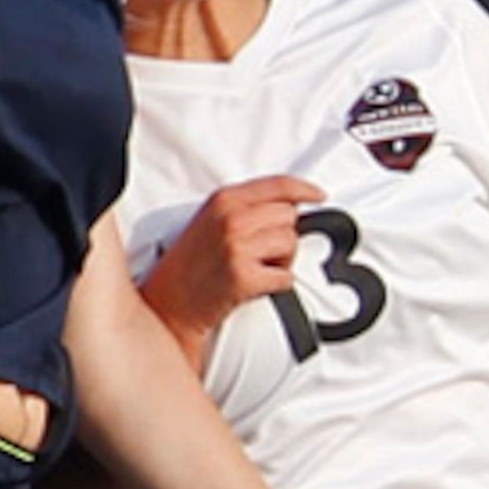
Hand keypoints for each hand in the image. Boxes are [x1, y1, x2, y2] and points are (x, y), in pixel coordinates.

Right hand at [143, 176, 324, 349]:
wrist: (169, 303)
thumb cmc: (190, 263)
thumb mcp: (210, 220)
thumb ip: (244, 206)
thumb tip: (288, 204)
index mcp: (223, 200)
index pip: (278, 185)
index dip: (304, 190)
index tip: (318, 195)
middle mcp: (231, 219)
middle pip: (289, 216)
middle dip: (283, 234)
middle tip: (263, 251)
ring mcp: (237, 247)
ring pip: (290, 244)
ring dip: (282, 260)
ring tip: (257, 268)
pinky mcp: (244, 277)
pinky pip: (286, 277)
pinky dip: (278, 284)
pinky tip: (256, 284)